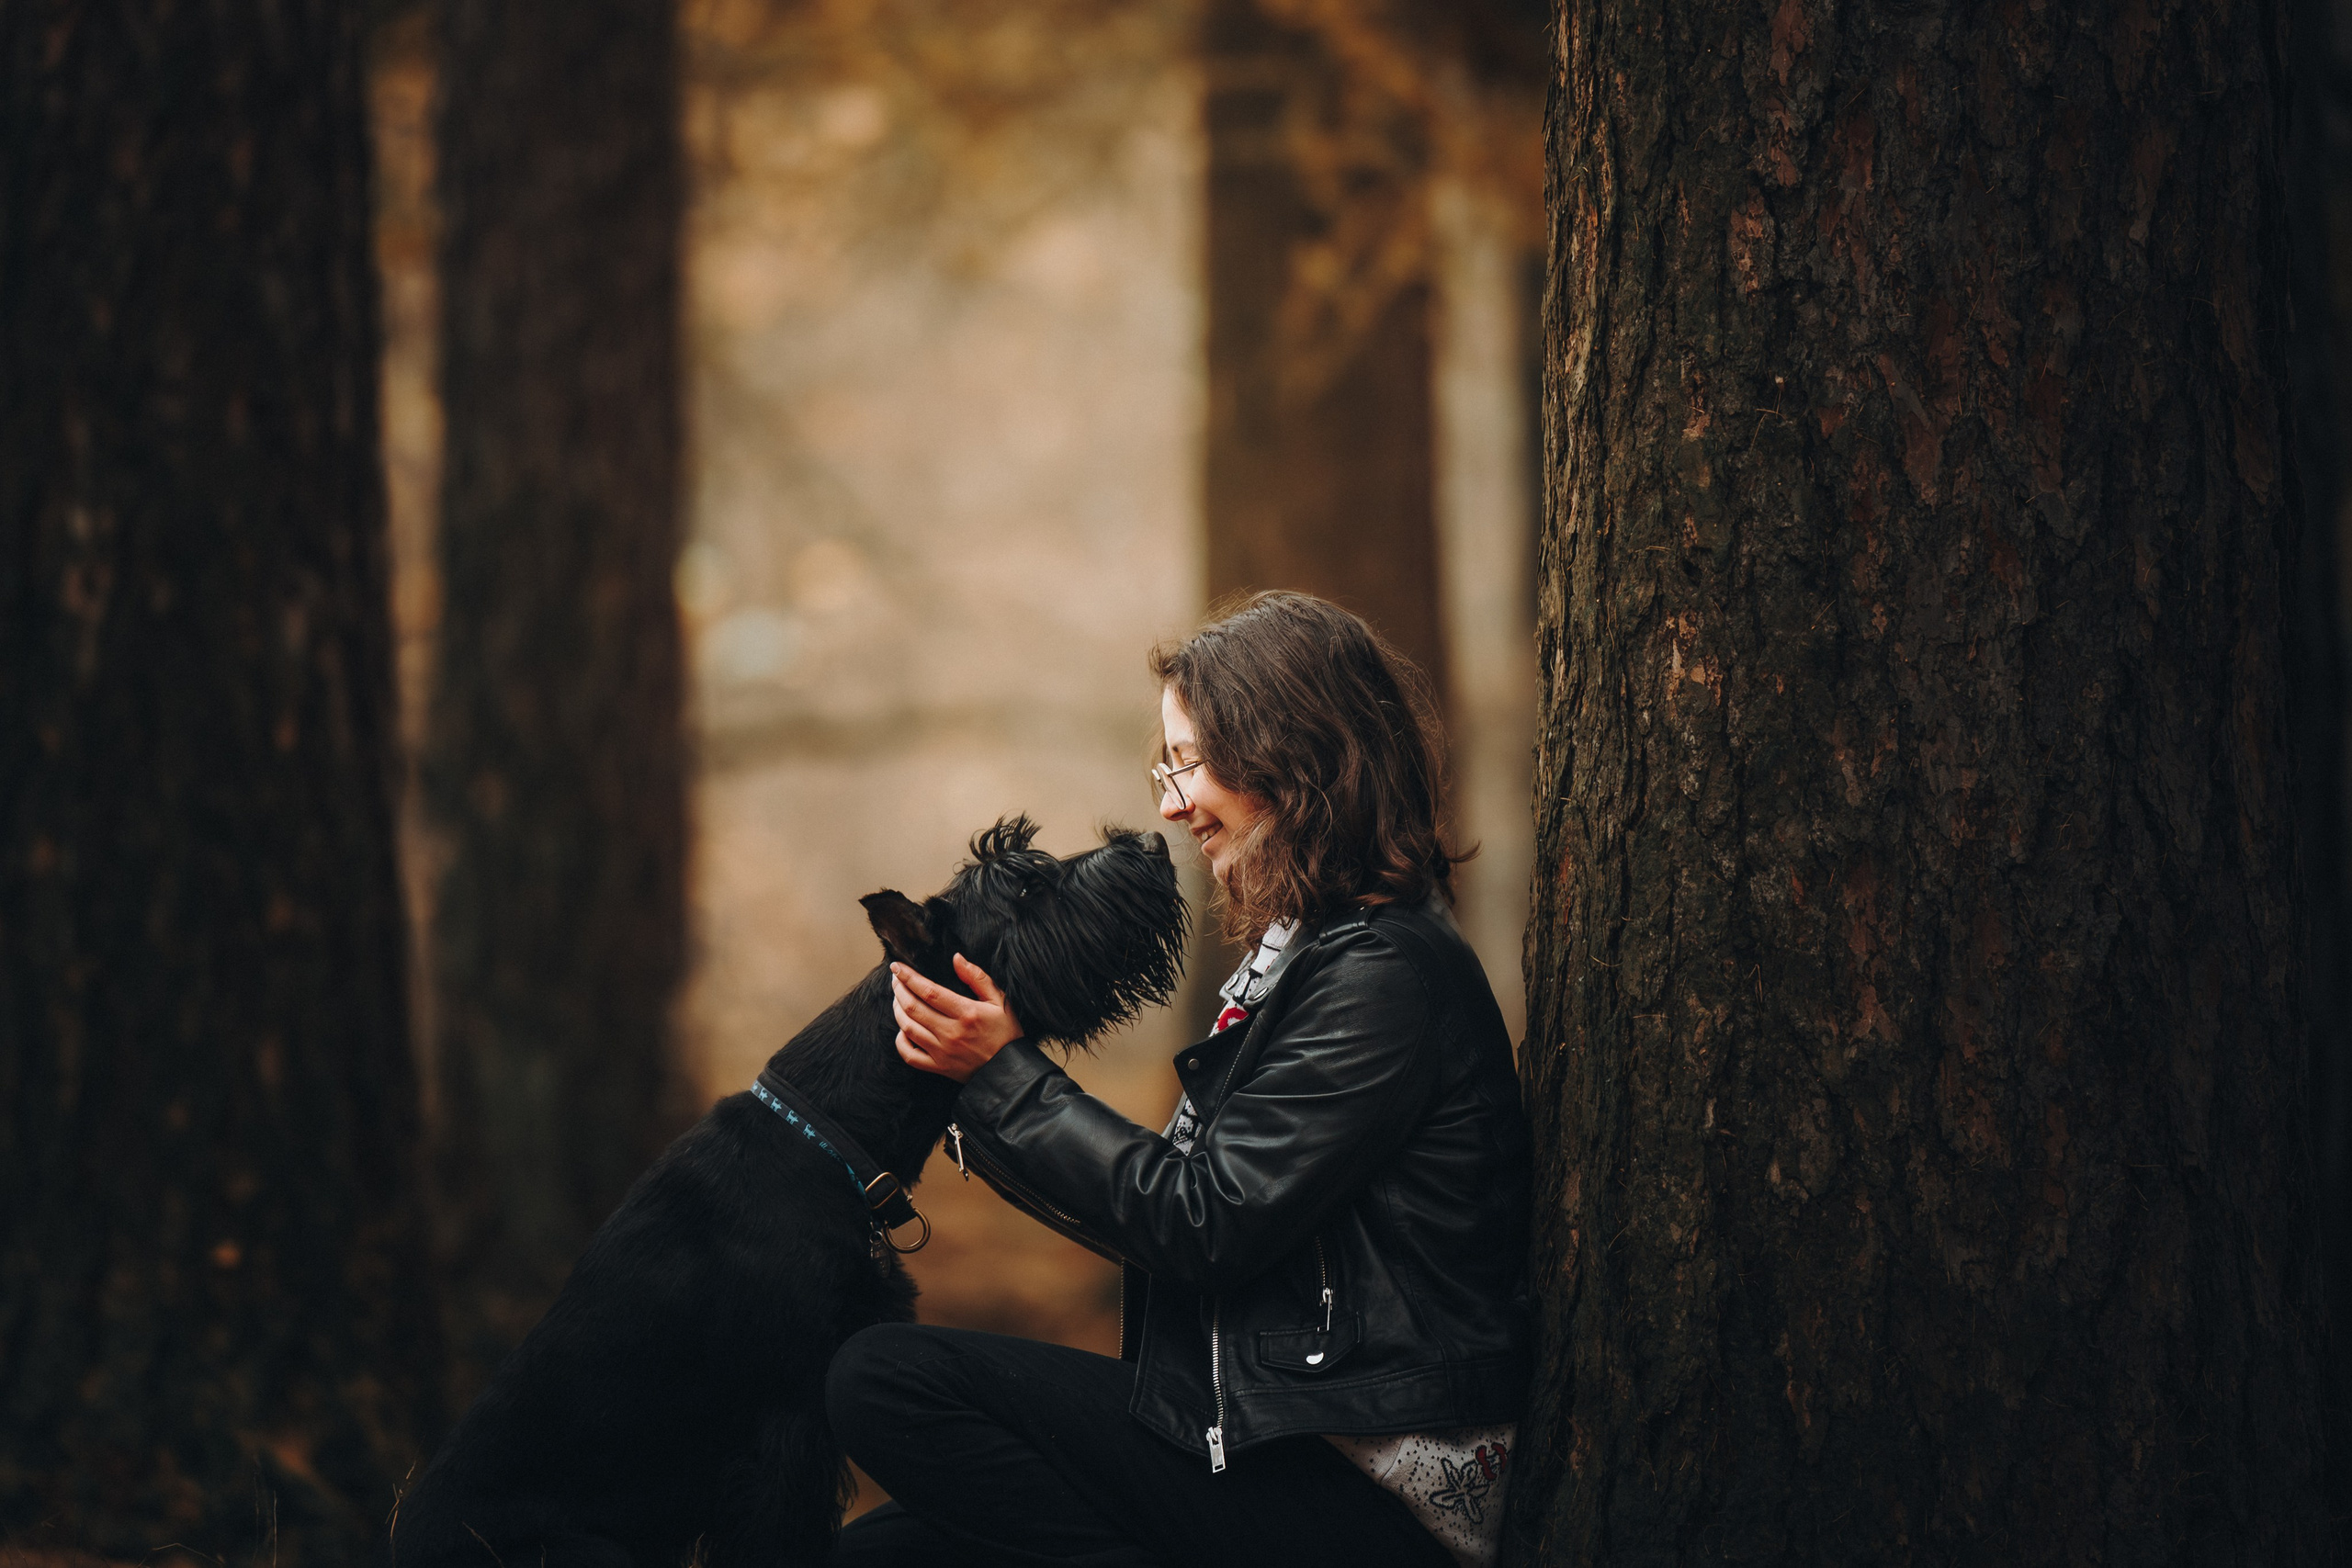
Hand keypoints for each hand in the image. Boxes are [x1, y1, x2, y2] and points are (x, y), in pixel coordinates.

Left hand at [892, 954, 1023, 1082]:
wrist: (1009, 1069)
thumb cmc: (1006, 1032)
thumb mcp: (999, 1000)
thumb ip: (977, 977)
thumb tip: (956, 958)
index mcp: (966, 1013)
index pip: (929, 991)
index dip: (909, 977)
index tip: (897, 967)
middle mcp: (951, 1032)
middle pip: (914, 1007)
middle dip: (899, 990)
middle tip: (895, 979)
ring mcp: (942, 1052)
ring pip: (908, 1028)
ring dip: (897, 1010)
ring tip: (897, 998)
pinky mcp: (939, 1067)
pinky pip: (910, 1055)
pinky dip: (900, 1041)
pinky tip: (902, 1030)